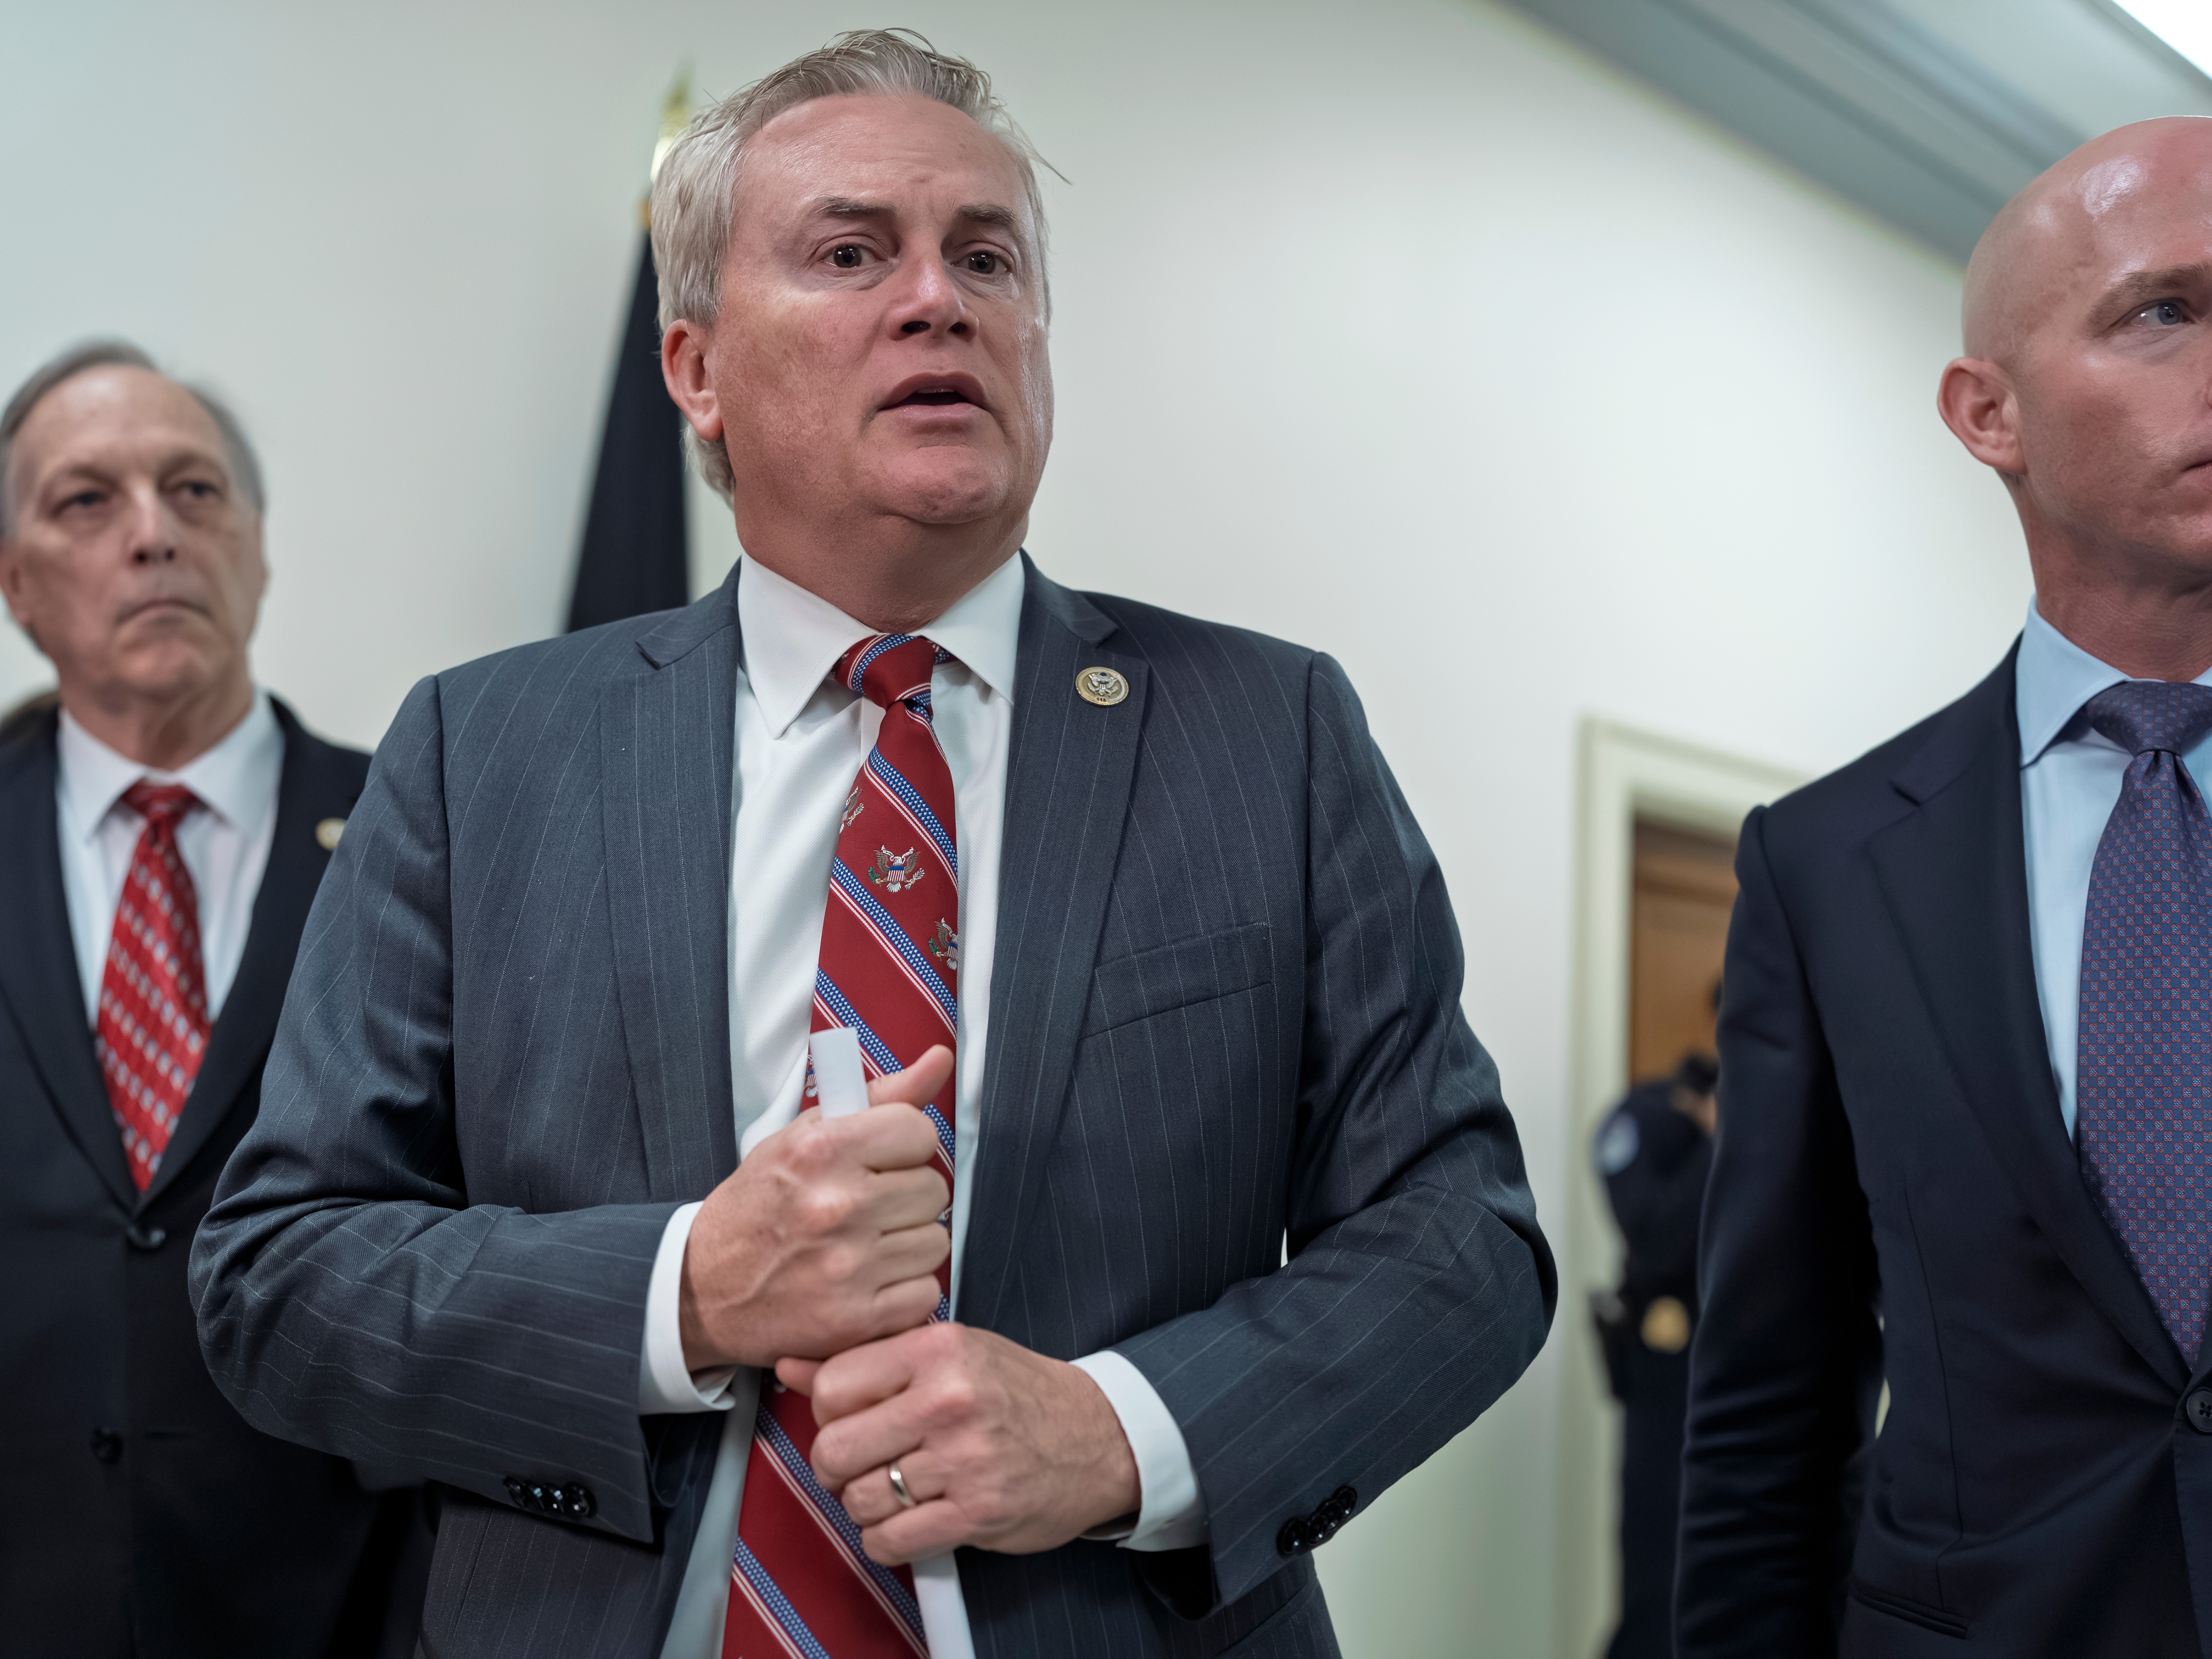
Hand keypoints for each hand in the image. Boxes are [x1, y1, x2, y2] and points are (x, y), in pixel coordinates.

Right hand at [679, 1047, 952, 1370]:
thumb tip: (941, 1059)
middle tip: (866, 1208)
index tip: (880, 1161)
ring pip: (936, 1242)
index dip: (905, 1146)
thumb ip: (880, 1097)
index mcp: (822, 1151)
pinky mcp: (854, 1319)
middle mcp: (837, 1206)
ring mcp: (847, 1267)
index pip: (920, 1132)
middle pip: (934, 1189)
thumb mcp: (803, 1137)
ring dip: (908, 1244)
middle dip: (907, 1196)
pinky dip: (905, 1291)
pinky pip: (926, 1293)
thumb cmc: (760, 1205)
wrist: (702, 1287)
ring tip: (865, 1245)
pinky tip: (869, 1282)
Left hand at [777, 1323, 1141, 1563]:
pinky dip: (887, 1539)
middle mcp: (949, 1400)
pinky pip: (890, 1541)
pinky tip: (910, 1518)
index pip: (832, 1385)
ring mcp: (964, 1459)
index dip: (829, 1411)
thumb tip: (791, 1365)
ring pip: (859, 1499)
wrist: (1099, 1436)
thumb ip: (869, 1359)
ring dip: (864, 1504)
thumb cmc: (1018, 1393)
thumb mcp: (949, 1354)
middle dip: (836, 1466)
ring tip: (895, 1489)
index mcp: (938, 1349)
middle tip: (860, 1463)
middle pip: (834, 1448)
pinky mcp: (976, 1513)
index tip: (850, 1418)